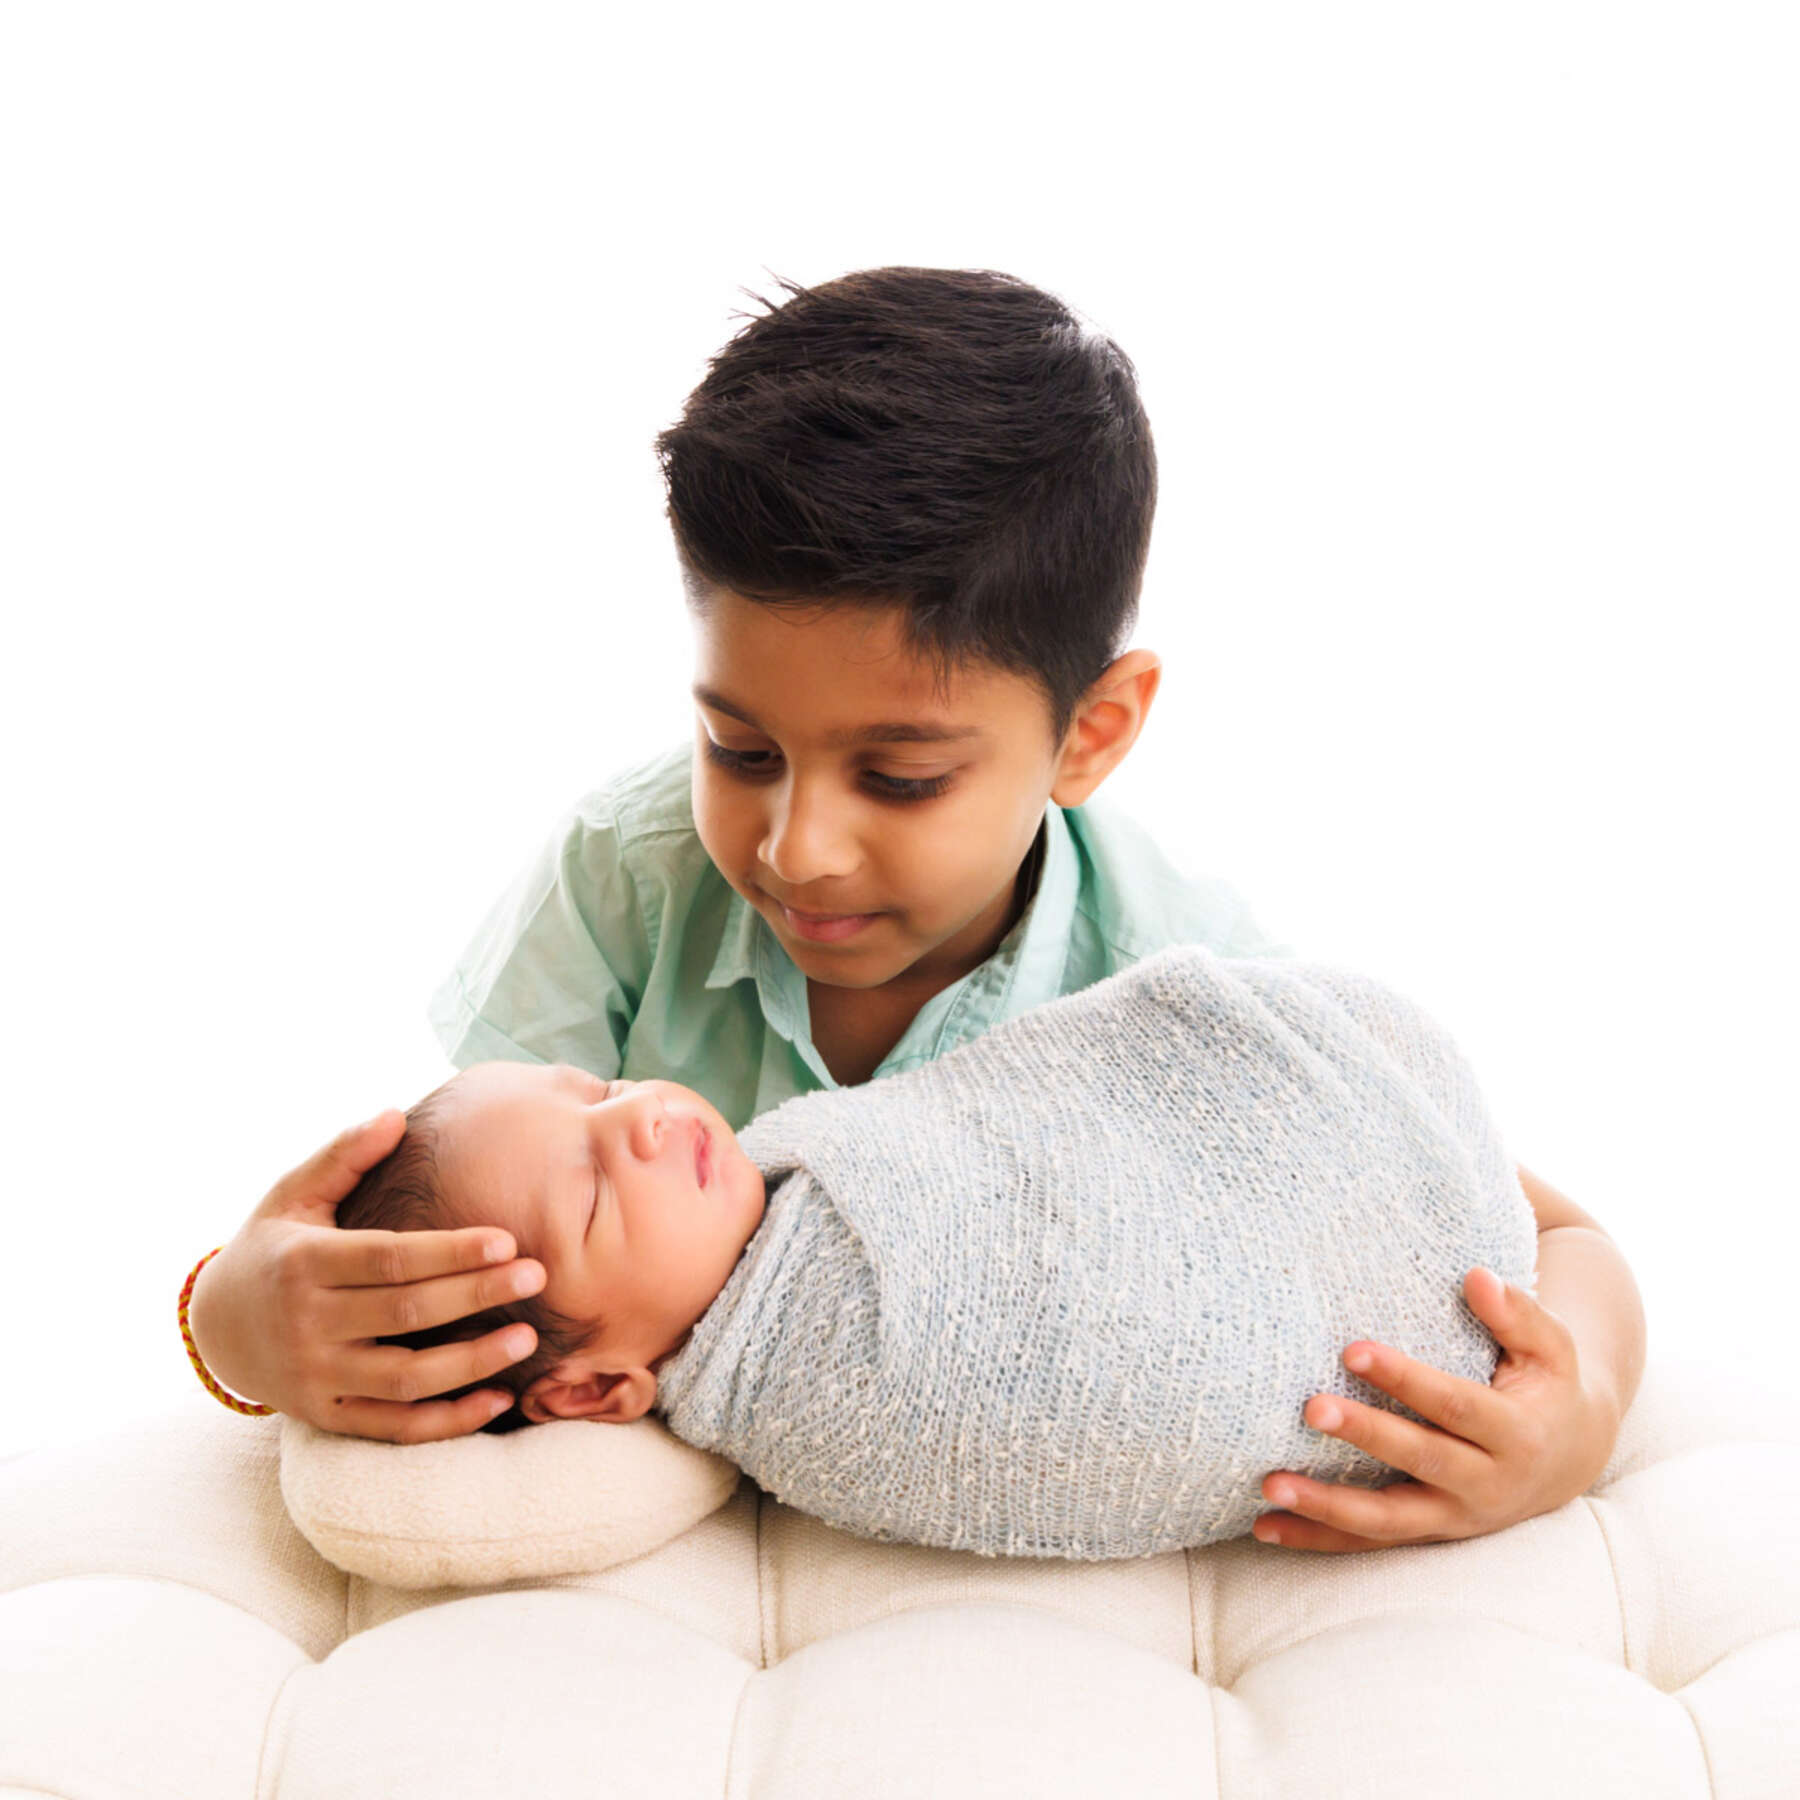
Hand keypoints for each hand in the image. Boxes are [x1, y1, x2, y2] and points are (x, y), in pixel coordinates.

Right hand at [187, 1111, 546, 1442]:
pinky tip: (499, 1400)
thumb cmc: (273, 1246)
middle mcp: (307, 1324)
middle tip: (538, 1276)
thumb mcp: (293, 1193)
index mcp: (304, 1264)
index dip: (450, 1252)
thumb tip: (396, 1115)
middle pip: (405, 1314)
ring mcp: (316, 1377)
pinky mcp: (326, 1416)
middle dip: (477, 1295)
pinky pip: (393, 1427)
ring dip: (471, 1364)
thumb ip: (344, 1154)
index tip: (508, 1240)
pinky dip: (447, 1422)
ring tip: (527, 1339)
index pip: (389, 1259)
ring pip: (404, 1379)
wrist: (217, 1327)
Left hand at [1252, 1267, 1619, 1551]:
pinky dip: (1317, 1539)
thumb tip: (1476, 1276)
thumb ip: (1518, 1313)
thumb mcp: (1551, 1348)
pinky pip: (1368, 1543)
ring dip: (1327, 1506)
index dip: (1404, 1378)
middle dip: (1365, 1436)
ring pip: (1388, 1520)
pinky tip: (1266, 1526)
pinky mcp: (1428, 1533)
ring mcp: (1454, 1516)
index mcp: (1516, 1433)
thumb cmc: (1546, 1387)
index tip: (1352, 1350)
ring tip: (1271, 1484)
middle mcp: (1487, 1484)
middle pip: (1419, 1459)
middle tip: (1310, 1409)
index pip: (1453, 1403)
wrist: (1566, 1460)